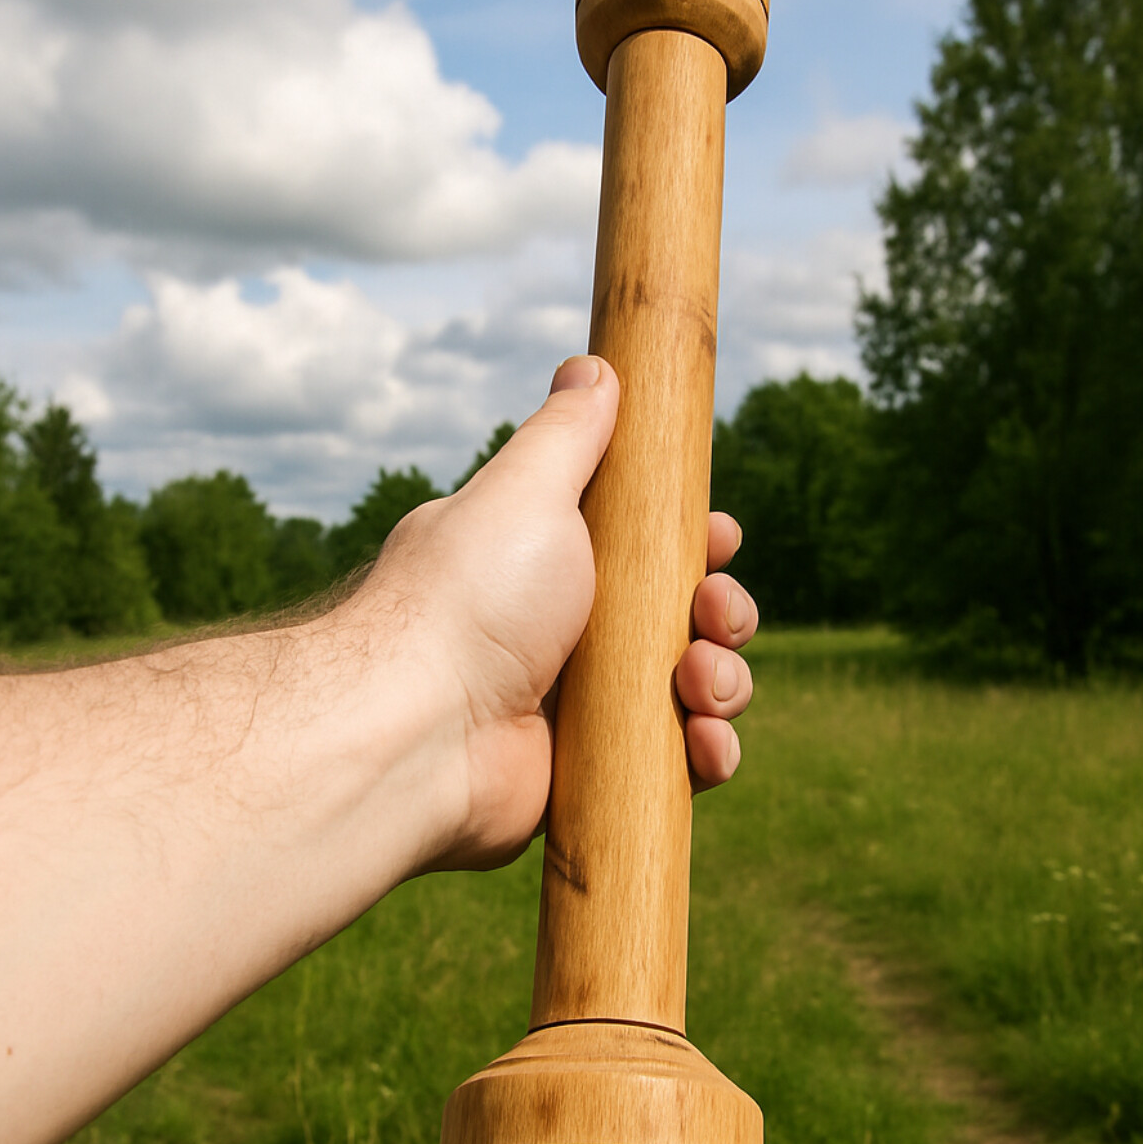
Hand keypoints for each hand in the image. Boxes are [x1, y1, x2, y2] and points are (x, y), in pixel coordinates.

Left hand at [353, 354, 756, 871]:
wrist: (420, 734)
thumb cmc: (468, 601)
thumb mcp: (525, 490)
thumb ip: (567, 433)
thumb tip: (594, 367)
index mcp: (544, 563)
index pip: (642, 546)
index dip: (694, 543)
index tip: (719, 537)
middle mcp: (560, 633)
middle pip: (681, 619)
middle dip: (722, 613)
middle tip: (712, 615)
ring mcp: (577, 710)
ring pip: (691, 692)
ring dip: (723, 683)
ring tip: (699, 684)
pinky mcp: (590, 776)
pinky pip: (674, 766)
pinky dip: (705, 755)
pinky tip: (703, 745)